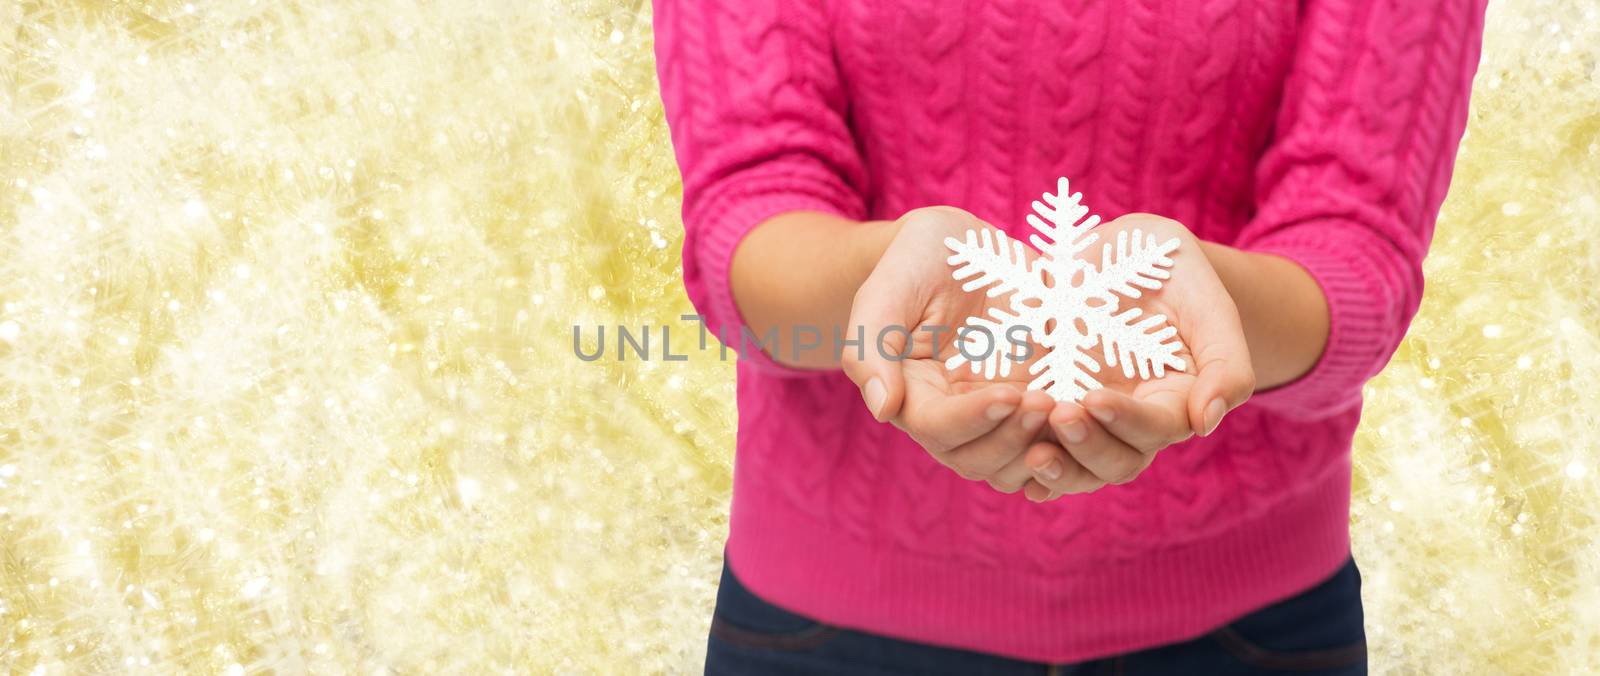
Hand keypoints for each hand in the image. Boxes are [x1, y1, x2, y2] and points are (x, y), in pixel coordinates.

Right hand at [842, 206, 1057, 492]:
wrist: (960, 244)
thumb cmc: (916, 261)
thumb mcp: (886, 291)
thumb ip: (870, 348)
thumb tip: (883, 409)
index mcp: (912, 394)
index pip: (937, 429)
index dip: (973, 420)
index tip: (1009, 393)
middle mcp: (953, 414)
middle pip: (976, 460)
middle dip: (1012, 439)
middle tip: (1046, 401)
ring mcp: (995, 411)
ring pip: (1015, 464)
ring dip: (1042, 448)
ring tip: (1069, 408)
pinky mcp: (1034, 396)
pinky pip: (1052, 442)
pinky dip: (1070, 439)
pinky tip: (1090, 411)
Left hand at [1019, 213, 1255, 500]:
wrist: (1110, 250)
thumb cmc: (1166, 267)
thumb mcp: (1204, 297)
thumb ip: (1225, 361)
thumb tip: (1206, 423)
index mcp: (1176, 398)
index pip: (1158, 429)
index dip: (1128, 421)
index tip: (1094, 397)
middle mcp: (1132, 418)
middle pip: (1118, 462)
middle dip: (1088, 446)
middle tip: (1060, 414)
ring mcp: (1088, 417)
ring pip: (1077, 468)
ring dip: (1056, 467)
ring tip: (1029, 451)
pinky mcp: (1049, 406)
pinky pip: (1038, 450)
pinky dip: (1023, 465)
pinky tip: (1009, 462)